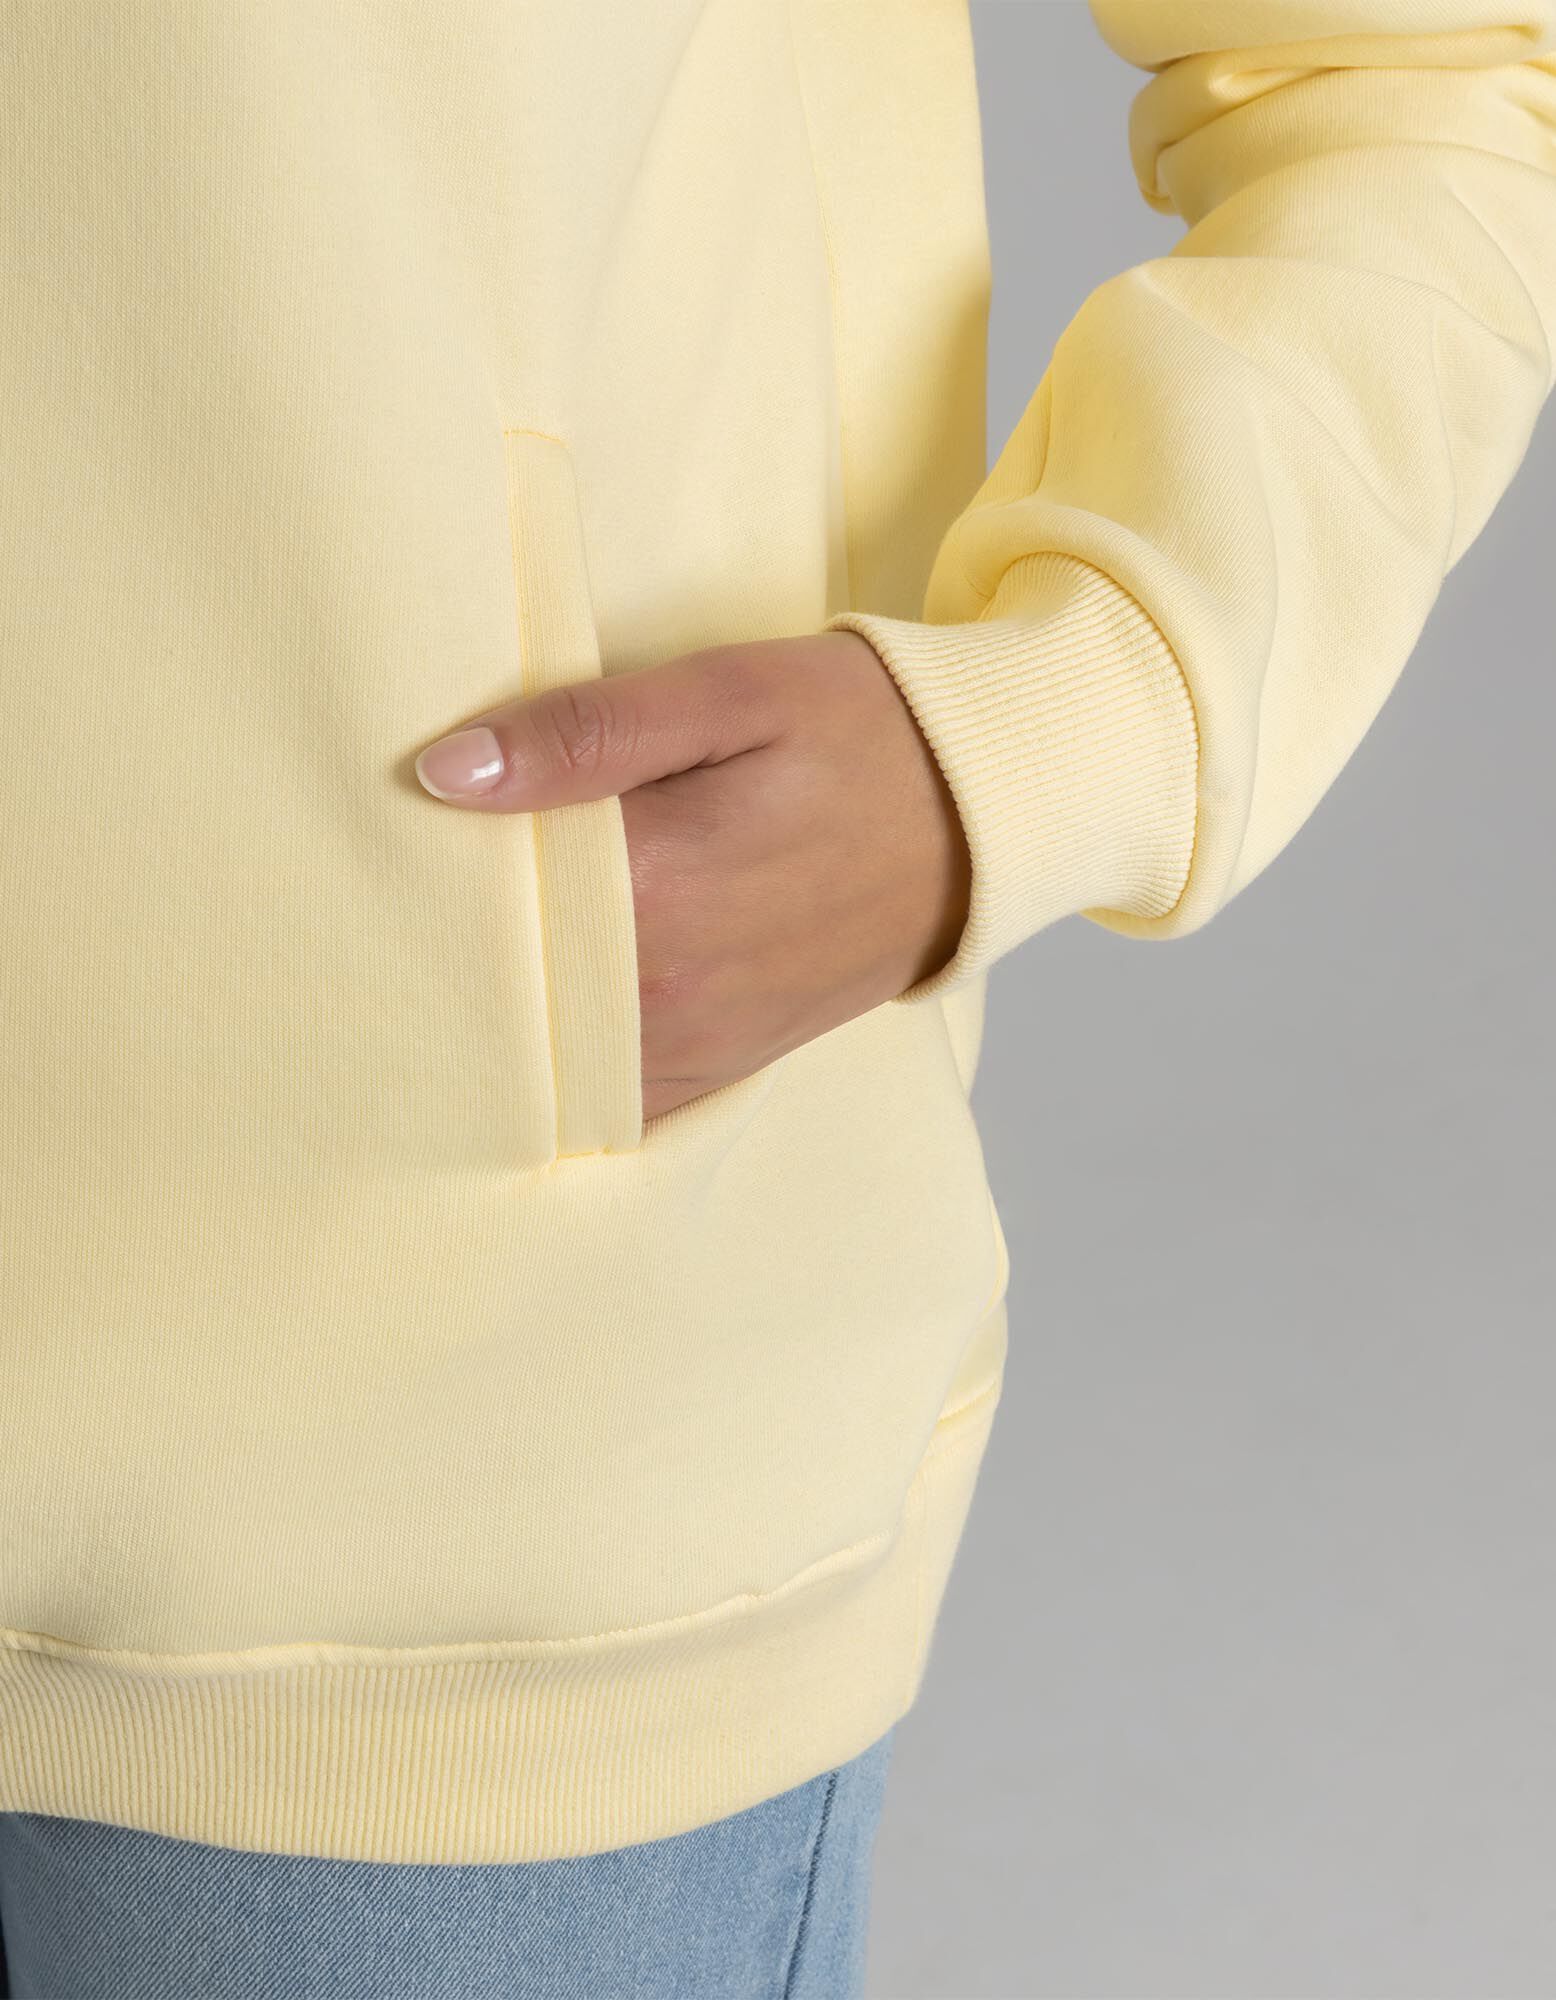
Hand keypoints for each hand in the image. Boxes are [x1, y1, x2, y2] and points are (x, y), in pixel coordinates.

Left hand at [414, 631, 971, 1120]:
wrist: (982, 816)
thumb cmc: (855, 733)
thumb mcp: (729, 693)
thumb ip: (587, 732)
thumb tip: (443, 772)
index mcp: (658, 882)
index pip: (483, 901)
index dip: (416, 873)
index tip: (367, 844)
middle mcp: (667, 986)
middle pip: (500, 990)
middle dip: (440, 950)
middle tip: (380, 896)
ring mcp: (698, 1039)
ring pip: (544, 1058)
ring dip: (490, 1016)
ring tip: (438, 956)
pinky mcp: (723, 1063)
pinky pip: (611, 1099)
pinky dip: (558, 1072)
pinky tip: (523, 1025)